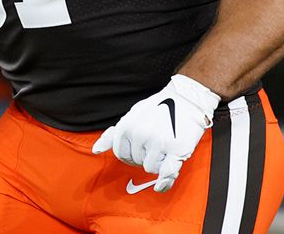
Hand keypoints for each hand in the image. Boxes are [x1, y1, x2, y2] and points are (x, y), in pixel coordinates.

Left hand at [91, 74, 220, 191]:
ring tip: (165, 146)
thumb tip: (96, 150)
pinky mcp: (175, 149)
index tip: (140, 150)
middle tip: (156, 143)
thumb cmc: (158, 108)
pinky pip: (166, 173)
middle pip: (137, 162)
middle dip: (145, 157)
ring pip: (150, 168)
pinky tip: (162, 185)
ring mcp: (157, 142)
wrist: (187, 99)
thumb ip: (113, 134)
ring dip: (158, 162)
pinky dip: (164, 182)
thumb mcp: (132, 116)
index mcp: (126, 127)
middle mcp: (139, 135)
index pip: (121, 155)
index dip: (130, 155)